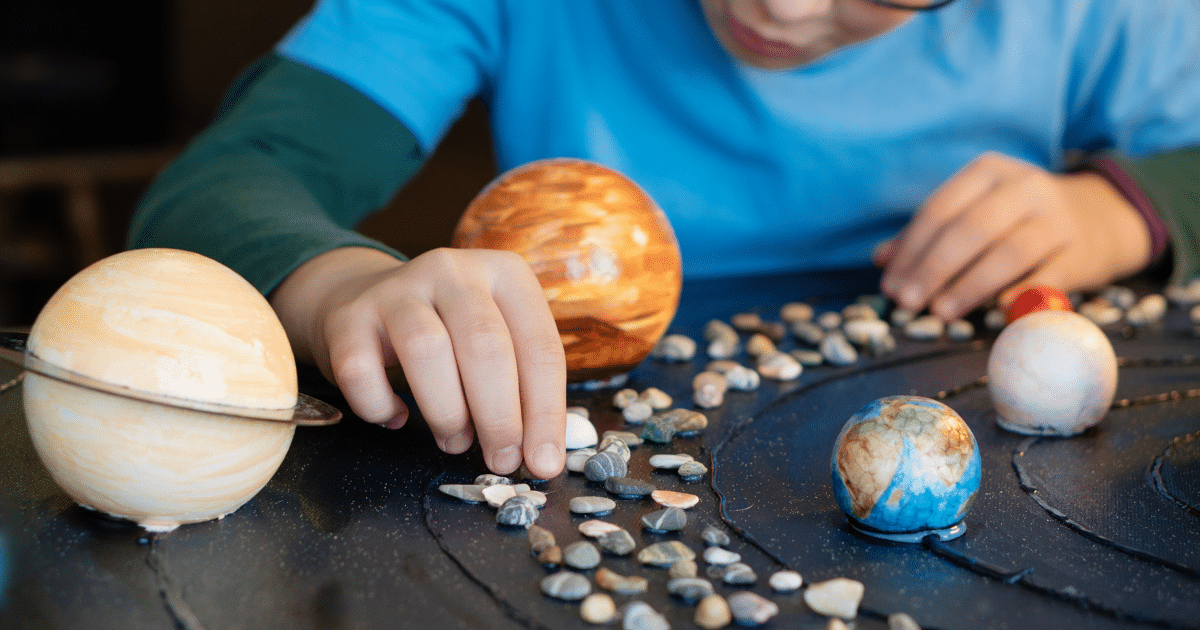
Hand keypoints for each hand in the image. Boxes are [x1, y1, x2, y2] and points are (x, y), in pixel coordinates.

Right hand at [270, 246, 565, 477]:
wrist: (364, 296)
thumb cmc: (448, 330)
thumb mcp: (498, 339)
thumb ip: (522, 388)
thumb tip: (541, 455)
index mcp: (505, 274)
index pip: (539, 347)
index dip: (545, 412)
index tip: (543, 462)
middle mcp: (453, 271)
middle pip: (485, 346)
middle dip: (499, 417)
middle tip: (500, 459)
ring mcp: (397, 288)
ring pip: (426, 351)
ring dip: (446, 412)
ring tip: (455, 441)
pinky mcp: (349, 316)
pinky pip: (360, 370)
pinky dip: (380, 406)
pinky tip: (396, 417)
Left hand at [874, 152, 1152, 318]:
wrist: (1102, 218)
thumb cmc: (1017, 218)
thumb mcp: (976, 209)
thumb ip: (929, 233)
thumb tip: (881, 260)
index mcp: (989, 172)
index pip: (940, 210)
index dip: (911, 251)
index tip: (890, 286)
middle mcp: (1025, 188)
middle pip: (970, 229)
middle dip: (933, 268)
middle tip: (908, 302)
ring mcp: (1056, 220)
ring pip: (1007, 253)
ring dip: (968, 286)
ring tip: (940, 312)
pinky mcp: (1080, 254)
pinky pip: (1044, 278)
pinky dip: (1016, 295)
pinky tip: (992, 311)